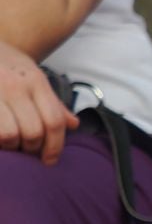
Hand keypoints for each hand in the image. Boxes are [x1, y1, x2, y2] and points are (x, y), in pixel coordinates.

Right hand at [0, 43, 77, 165]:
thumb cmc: (8, 64)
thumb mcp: (34, 75)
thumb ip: (52, 102)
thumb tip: (73, 125)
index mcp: (35, 81)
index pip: (54, 121)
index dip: (55, 146)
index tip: (50, 159)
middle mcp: (15, 86)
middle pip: (34, 132)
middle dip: (34, 148)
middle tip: (30, 151)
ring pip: (10, 135)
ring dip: (13, 147)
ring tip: (12, 145)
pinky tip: (1, 139)